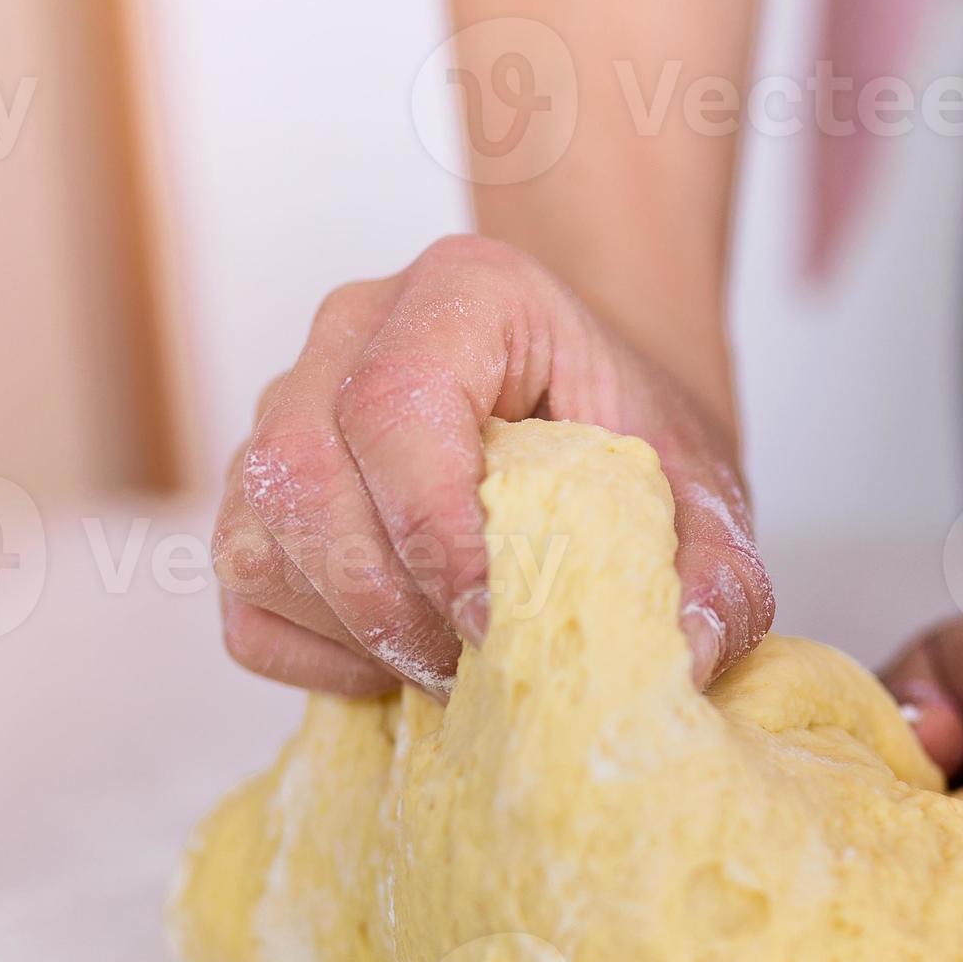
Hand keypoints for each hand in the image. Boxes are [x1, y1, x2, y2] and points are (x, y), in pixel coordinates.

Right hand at [211, 235, 771, 695]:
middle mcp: (351, 331)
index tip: (492, 619)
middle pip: (300, 470)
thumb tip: (690, 653)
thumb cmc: (633, 432)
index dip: (432, 525)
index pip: (396, 401)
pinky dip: (312, 650)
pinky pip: (244, 593)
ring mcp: (286, 407)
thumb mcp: (701, 489)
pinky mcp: (261, 495)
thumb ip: (718, 569)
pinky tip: (394, 661)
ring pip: (256, 532)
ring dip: (347, 627)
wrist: (594, 409)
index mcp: (465, 293)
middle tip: (475, 668)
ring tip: (444, 668)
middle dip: (384, 599)